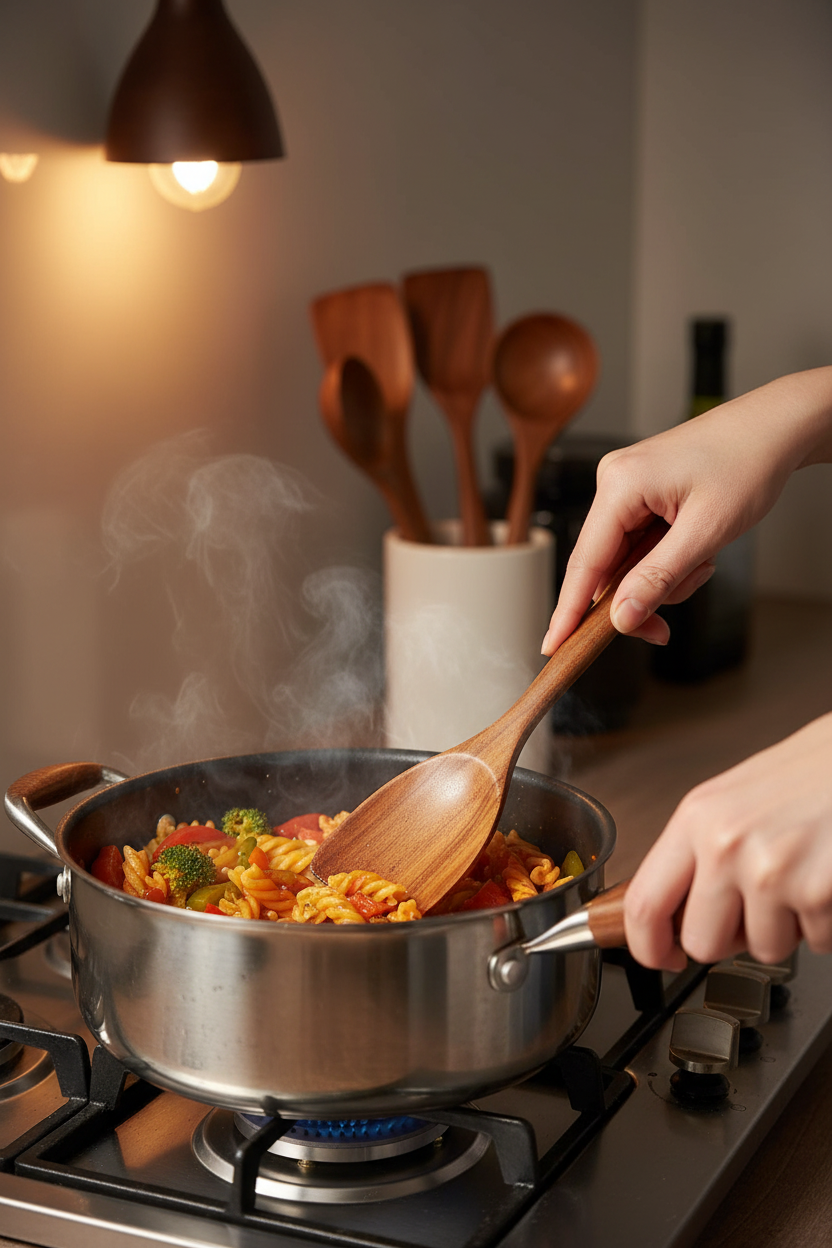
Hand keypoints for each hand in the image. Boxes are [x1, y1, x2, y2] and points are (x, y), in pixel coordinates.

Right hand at [541, 368, 831, 655]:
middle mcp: (612, 483)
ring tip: (703, 565)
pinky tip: (696, 553)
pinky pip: (638, 545)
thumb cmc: (747, 464)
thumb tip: (621, 618)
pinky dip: (665, 562)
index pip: (584, 562)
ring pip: (624, 561)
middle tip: (662, 631)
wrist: (774, 428)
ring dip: (660, 579)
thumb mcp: (705, 532)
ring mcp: (625, 487)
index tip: (553, 646)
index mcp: (620, 485)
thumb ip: (658, 578)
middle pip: (603, 567)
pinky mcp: (639, 494)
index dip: (569, 610)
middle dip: (636, 599)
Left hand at [623, 713, 831, 969]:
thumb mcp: (735, 797)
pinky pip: (815, 941)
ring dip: (786, 927)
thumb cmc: (813, 770)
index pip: (643, 904)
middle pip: (703, 942)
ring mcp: (770, 871)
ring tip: (800, 877)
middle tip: (754, 906)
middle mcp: (725, 844)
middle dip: (731, 938)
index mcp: (697, 817)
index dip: (648, 946)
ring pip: (763, 948)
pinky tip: (827, 878)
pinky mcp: (815, 892)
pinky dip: (825, 922)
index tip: (661, 956)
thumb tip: (677, 907)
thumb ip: (702, 849)